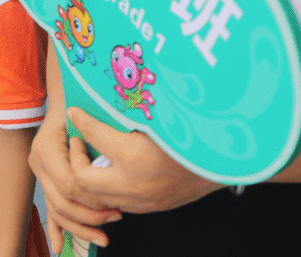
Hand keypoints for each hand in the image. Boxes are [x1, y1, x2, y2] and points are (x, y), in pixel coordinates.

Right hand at [30, 109, 121, 250]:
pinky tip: (61, 246)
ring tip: (103, 237)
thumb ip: (95, 138)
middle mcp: (38, 163)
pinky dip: (57, 228)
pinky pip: (50, 208)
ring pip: (56, 209)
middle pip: (63, 201)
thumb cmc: (79, 105)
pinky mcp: (44, 180)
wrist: (63, 98)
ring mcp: (39, 173)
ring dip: (79, 226)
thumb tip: (112, 160)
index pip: (70, 183)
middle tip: (117, 217)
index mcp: (46, 149)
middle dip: (90, 215)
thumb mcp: (86, 119)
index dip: (93, 196)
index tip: (117, 200)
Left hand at [33, 105, 223, 250]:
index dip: (81, 120)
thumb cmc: (193, 133)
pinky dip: (108, 189)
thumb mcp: (159, 117)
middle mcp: (132, 182)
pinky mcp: (151, 207)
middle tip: (77, 142)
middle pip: (83, 178)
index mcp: (132, 155)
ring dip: (89, 177)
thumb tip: (106, 94)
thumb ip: (130, 110)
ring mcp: (141, 199)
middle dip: (75, 159)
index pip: (93, 135)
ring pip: (98, 197)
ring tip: (91, 157)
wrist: (226, 163)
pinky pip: (119, 203)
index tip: (74, 112)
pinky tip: (113, 172)